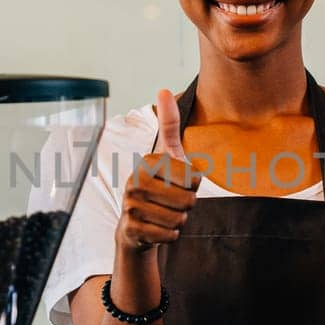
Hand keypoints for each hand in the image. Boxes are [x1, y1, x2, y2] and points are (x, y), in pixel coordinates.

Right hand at [115, 88, 200, 252]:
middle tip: (173, 202)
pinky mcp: (132, 227)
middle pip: (188, 200)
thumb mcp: (167, 154)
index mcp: (147, 162)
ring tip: (164, 213)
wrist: (136, 225)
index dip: (194, 185)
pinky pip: (170, 235)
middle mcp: (134, 180)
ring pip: (179, 219)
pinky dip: (171, 235)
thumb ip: (170, 124)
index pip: (193, 178)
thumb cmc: (158, 185)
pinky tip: (159, 227)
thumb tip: (164, 89)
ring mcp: (130, 205)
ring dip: (179, 220)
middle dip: (187, 205)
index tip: (178, 183)